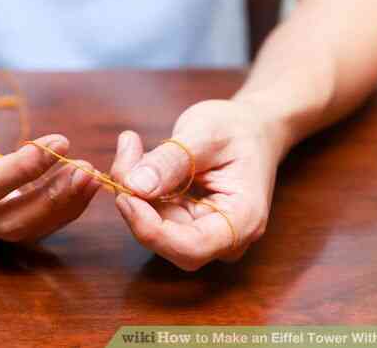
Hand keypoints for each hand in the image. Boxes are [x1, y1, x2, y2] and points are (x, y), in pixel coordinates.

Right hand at [0, 80, 99, 241]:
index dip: (21, 169)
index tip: (59, 144)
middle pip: (10, 221)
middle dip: (53, 198)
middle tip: (88, 169)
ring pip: (24, 228)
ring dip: (62, 205)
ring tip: (92, 175)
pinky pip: (29, 221)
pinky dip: (58, 207)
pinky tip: (81, 183)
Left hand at [111, 99, 288, 269]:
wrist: (251, 128)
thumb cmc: (237, 129)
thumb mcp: (205, 133)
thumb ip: (172, 160)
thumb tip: (136, 185)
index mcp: (243, 220)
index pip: (191, 247)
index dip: (151, 229)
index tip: (126, 194)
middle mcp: (224, 237)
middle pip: (167, 240)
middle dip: (137, 203)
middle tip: (127, 152)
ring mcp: (203, 233)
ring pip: (152, 227)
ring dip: (132, 190)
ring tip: (131, 145)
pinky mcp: (184, 222)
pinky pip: (150, 214)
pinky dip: (135, 186)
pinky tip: (134, 153)